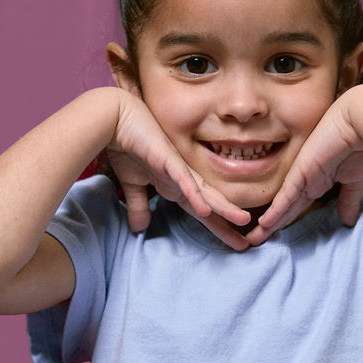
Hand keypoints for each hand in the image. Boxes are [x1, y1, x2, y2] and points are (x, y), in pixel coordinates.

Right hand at [107, 91, 250, 249]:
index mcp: (178, 186)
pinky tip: (206, 208)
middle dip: (229, 224)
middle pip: (211, 205)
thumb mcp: (133, 184)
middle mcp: (183, 178)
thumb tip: (139, 228)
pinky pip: (183, 179)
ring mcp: (178, 168)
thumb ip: (139, 206)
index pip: (203, 212)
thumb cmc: (127, 146)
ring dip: (223, 207)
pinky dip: (194, 194)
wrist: (116, 119)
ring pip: (206, 192)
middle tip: (247, 244)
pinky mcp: (167, 159)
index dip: (219, 228)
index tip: (236, 243)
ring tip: (243, 221)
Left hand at [246, 94, 362, 245]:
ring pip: (280, 206)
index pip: (296, 207)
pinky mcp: (301, 172)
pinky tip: (264, 225)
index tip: (273, 236)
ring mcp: (301, 176)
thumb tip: (348, 222)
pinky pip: (285, 197)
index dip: (284, 222)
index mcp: (317, 181)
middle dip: (269, 227)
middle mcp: (305, 180)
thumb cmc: (361, 145)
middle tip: (254, 243)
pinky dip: (275, 212)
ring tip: (253, 241)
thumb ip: (347, 201)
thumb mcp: (354, 181)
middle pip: (283, 209)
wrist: (361, 122)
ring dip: (267, 225)